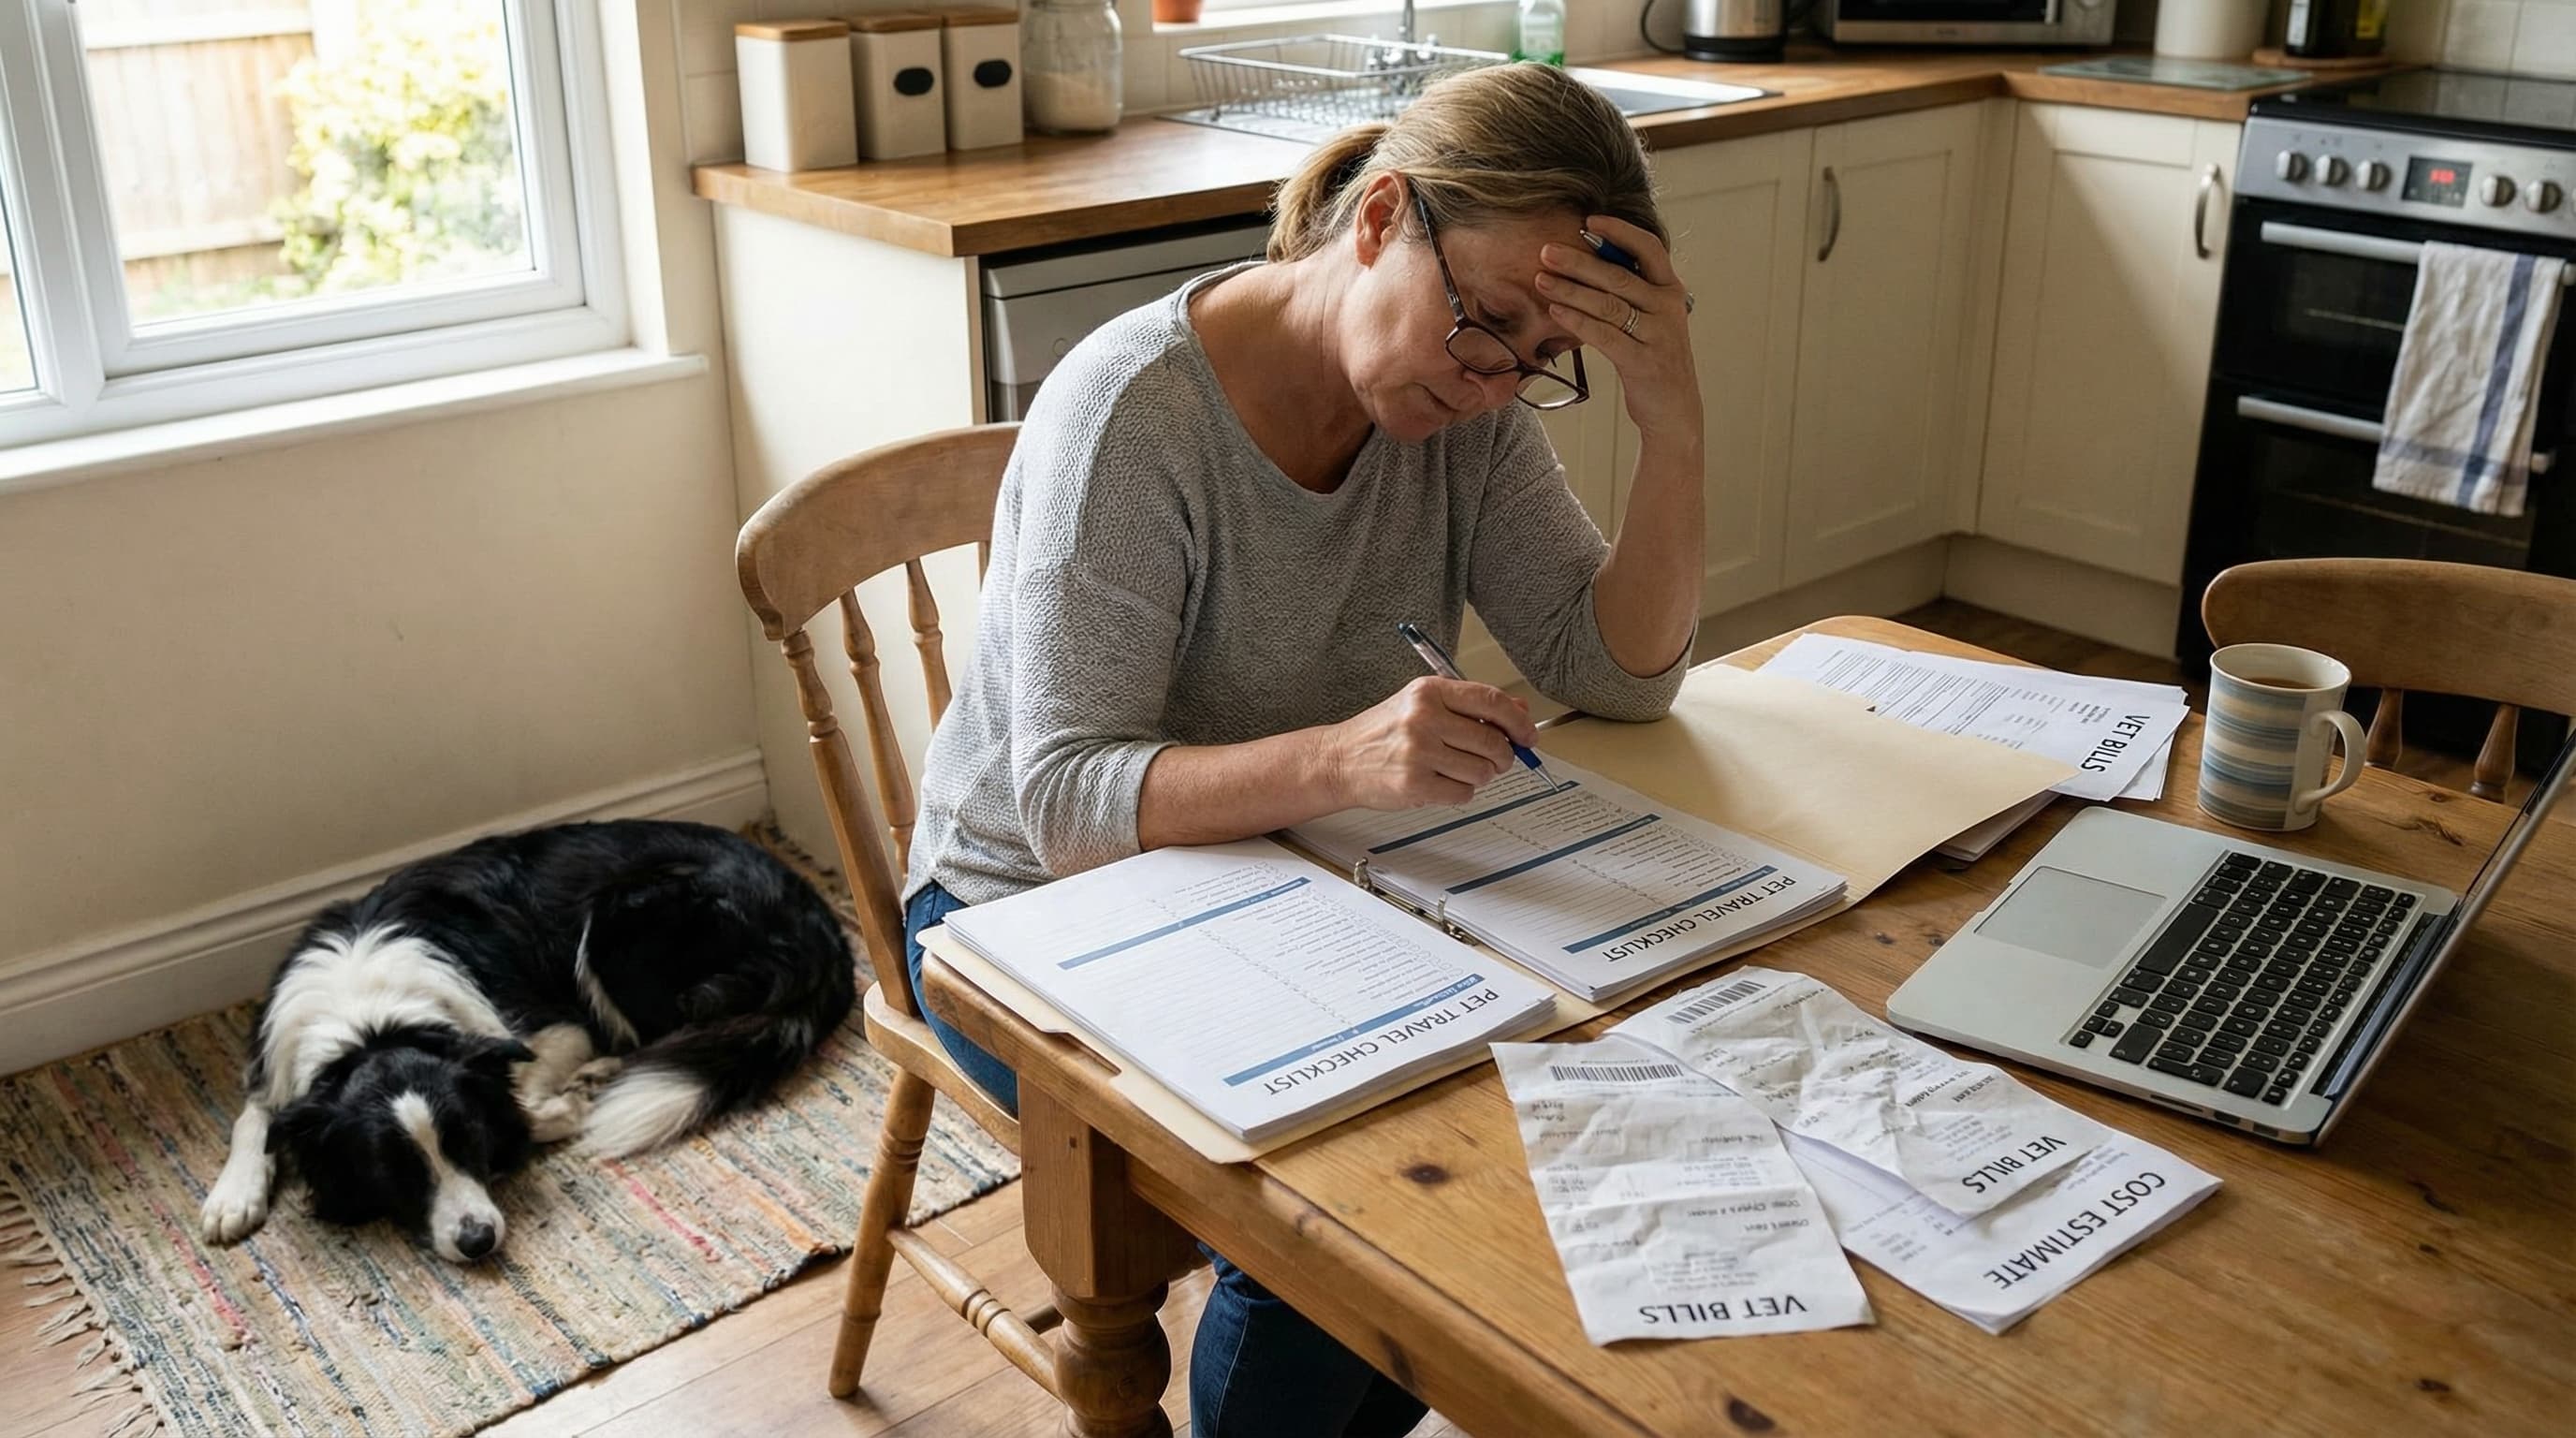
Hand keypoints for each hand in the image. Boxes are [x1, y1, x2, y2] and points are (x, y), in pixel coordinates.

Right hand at [1325, 676, 1536, 809]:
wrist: (1340, 759)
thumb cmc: (1383, 732)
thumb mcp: (1423, 705)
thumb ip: (1471, 706)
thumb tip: (1519, 710)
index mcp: (1429, 691)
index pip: (1491, 701)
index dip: (1518, 721)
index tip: (1528, 735)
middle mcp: (1424, 718)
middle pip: (1492, 741)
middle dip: (1502, 756)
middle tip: (1495, 759)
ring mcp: (1418, 752)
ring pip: (1482, 771)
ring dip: (1479, 775)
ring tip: (1457, 769)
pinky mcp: (1415, 783)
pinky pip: (1463, 793)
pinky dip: (1460, 792)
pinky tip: (1440, 782)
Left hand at [1535, 216, 1702, 446]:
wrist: (1674, 408)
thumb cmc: (1652, 356)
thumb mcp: (1649, 317)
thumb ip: (1629, 290)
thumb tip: (1588, 260)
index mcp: (1670, 289)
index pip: (1649, 248)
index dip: (1620, 231)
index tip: (1589, 219)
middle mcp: (1668, 307)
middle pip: (1619, 276)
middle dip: (1579, 261)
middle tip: (1546, 251)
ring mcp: (1658, 334)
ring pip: (1608, 305)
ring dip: (1570, 290)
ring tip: (1540, 279)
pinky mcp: (1643, 361)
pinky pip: (1605, 335)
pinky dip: (1577, 321)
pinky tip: (1555, 310)